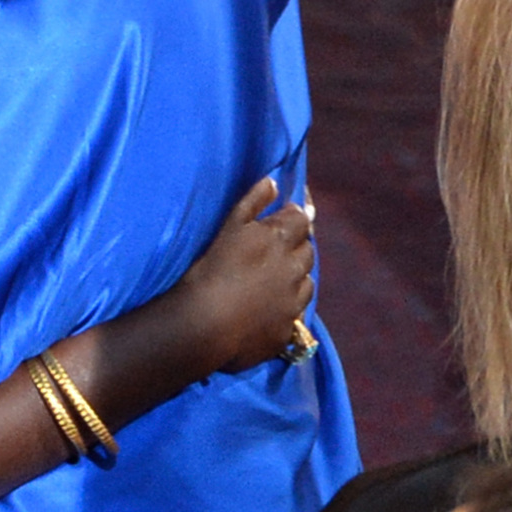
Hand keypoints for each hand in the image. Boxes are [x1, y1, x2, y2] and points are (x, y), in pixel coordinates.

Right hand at [172, 178, 315, 374]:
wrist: (204, 325)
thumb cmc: (210, 269)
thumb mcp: (229, 227)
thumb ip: (253, 202)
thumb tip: (274, 183)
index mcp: (279, 239)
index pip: (302, 218)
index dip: (294, 217)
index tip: (284, 217)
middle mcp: (293, 268)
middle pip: (307, 250)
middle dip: (297, 246)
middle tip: (275, 250)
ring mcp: (293, 301)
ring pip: (307, 283)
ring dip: (296, 277)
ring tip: (272, 281)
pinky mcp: (286, 329)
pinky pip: (294, 314)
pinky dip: (286, 308)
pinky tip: (266, 310)